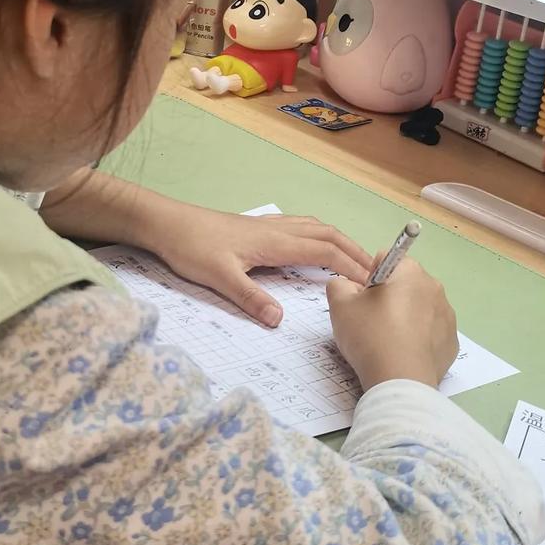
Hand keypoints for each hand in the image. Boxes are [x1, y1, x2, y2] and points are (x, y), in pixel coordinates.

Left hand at [159, 209, 371, 327]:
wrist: (168, 223)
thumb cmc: (191, 247)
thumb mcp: (219, 278)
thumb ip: (250, 298)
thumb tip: (278, 321)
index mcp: (274, 242)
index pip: (324, 252)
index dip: (351, 266)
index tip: (372, 282)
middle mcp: (276, 230)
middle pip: (327, 235)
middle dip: (355, 251)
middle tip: (376, 270)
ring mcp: (267, 225)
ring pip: (315, 227)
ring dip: (339, 240)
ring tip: (354, 256)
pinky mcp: (256, 226)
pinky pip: (299, 225)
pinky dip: (319, 234)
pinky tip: (313, 243)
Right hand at [326, 257, 457, 391]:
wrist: (400, 380)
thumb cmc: (370, 335)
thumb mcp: (340, 306)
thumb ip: (338, 285)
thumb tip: (347, 286)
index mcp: (409, 272)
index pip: (386, 260)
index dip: (369, 279)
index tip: (363, 301)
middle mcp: (434, 287)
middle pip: (405, 284)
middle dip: (390, 297)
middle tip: (372, 323)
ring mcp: (447, 316)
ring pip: (420, 309)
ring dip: (406, 318)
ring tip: (388, 342)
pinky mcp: (451, 342)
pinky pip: (431, 333)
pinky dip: (419, 339)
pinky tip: (404, 354)